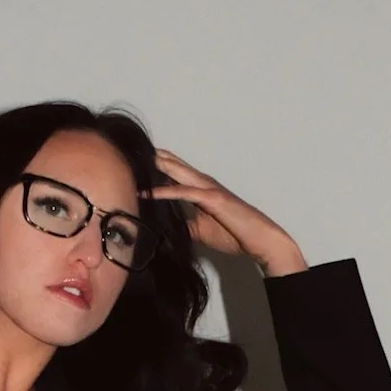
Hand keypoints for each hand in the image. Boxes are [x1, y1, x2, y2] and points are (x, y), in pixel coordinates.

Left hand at [148, 149, 308, 277]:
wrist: (260, 240)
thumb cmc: (235, 234)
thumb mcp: (201, 231)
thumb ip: (184, 225)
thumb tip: (164, 229)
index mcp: (202, 189)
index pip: (175, 173)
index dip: (157, 167)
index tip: (135, 163)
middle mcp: (204, 184)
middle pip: (174, 166)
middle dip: (153, 159)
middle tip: (129, 151)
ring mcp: (209, 189)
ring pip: (178, 173)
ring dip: (158, 166)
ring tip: (136, 160)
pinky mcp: (214, 199)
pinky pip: (186, 193)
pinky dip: (167, 192)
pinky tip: (150, 193)